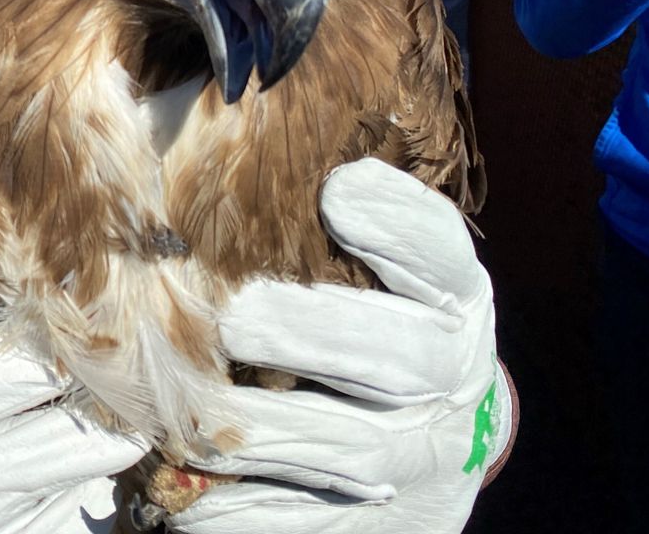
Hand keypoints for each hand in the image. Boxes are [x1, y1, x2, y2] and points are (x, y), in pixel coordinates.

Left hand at [165, 159, 507, 533]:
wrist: (439, 428)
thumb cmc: (377, 313)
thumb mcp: (378, 258)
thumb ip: (336, 211)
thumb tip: (260, 152)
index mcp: (451, 292)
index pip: (440, 252)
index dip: (396, 224)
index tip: (337, 193)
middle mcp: (453, 373)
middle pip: (399, 357)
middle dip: (312, 333)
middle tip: (234, 318)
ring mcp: (427, 453)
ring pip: (359, 448)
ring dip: (272, 431)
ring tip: (196, 412)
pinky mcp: (390, 518)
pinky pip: (324, 523)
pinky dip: (257, 511)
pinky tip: (195, 500)